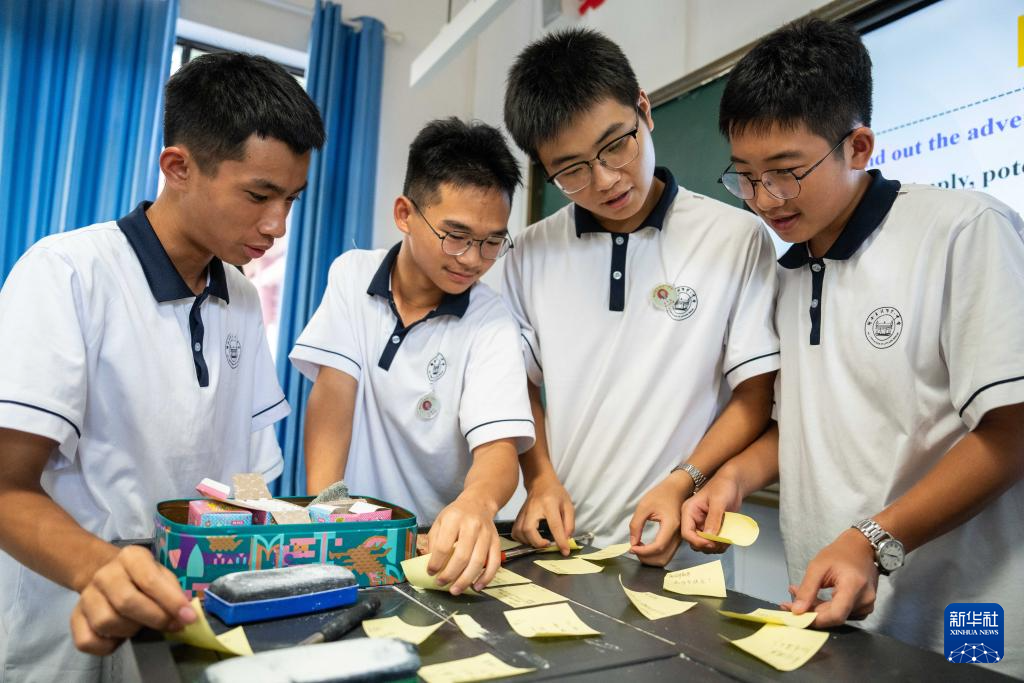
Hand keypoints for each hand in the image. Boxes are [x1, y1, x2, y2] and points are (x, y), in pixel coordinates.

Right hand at [69, 545, 195, 654]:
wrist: (107, 575)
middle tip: (171, 626)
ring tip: (140, 625)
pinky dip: (107, 646)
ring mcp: (86, 596)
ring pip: (107, 622)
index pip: (150, 580)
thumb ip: (174, 591)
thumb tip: (186, 615)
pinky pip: (88, 641)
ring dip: (130, 630)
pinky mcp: (75, 617)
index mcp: (131, 557)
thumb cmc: (142, 576)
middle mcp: (105, 574)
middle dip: (155, 618)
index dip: (171, 602)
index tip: (188, 618)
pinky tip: (119, 638)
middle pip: (127, 602)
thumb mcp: (161, 573)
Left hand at [425, 495, 499, 594]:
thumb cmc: (457, 515)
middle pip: (462, 556)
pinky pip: (494, 563)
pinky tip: (476, 586)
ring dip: (466, 580)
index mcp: (454, 519)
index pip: (444, 546)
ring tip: (455, 590)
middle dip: (450, 574)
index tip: (431, 572)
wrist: (479, 503)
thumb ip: (434, 541)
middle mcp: (472, 525)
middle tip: (441, 583)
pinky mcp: (496, 542)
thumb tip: (430, 564)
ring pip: (478, 562)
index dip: (436, 563)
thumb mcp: (440, 521)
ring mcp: (486, 534)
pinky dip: (486, 578)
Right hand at [511, 474, 574, 555]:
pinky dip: (521, 539)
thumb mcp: (568, 505)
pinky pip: (515, 531)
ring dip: (529, 542)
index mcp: (549, 504)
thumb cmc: (556, 493)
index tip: (565, 551)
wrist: (540, 481)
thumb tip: (566, 539)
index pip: (554, 525)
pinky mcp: (518, 515)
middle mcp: (533, 508)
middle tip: (547, 545)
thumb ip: (569, 523)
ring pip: (519, 532)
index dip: (560, 540)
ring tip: (540, 542)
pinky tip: (530, 539)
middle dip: (537, 543)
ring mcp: (523, 512)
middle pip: (528, 529)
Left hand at [628, 474, 692, 565]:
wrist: (676, 489)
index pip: (658, 547)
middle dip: (646, 558)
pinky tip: (646, 547)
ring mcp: (678, 539)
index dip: (643, 551)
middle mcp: (677, 536)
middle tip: (634, 549)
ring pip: (665, 558)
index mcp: (671, 526)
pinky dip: (655, 555)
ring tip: (639, 548)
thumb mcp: (644, 506)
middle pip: (662, 558)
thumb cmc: (661, 494)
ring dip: (650, 558)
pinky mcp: (676, 539)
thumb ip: (636, 525)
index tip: (632, 548)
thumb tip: (633, 542)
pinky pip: (667, 554)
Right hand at [679, 473, 742, 552]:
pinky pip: (713, 543)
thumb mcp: (718, 501)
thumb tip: (710, 537)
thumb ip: (713, 519)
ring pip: (704, 546)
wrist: (732, 483)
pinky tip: (729, 539)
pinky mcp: (712, 529)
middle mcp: (693, 521)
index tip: (712, 543)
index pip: (686, 533)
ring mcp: (702, 526)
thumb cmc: (722, 486)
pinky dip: (721, 545)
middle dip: (708, 546)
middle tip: (722, 542)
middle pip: (694, 542)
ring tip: (727, 540)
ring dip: (716, 547)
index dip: (698, 541)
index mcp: (689, 512)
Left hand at [781, 528, 879, 626]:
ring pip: (836, 615)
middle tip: (789, 603)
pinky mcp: (865, 607)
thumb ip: (807, 589)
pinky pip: (843, 613)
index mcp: (854, 586)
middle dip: (810, 612)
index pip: (836, 615)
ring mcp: (867, 605)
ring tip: (800, 594)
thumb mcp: (817, 566)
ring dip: (816, 609)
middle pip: (834, 616)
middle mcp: (864, 599)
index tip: (796, 615)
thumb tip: (797, 611)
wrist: (861, 548)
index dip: (815, 619)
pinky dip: (827, 608)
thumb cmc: (840, 553)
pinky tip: (815, 597)